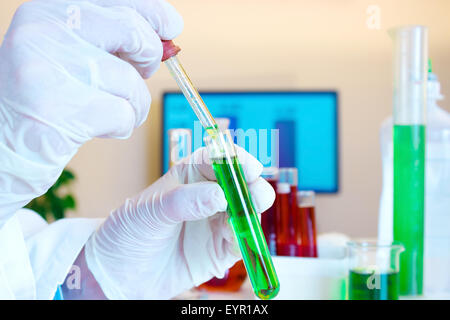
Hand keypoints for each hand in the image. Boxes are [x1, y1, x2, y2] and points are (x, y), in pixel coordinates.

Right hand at [0, 0, 182, 221]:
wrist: (1, 144)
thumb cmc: (41, 100)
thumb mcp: (67, 55)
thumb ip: (109, 41)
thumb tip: (164, 41)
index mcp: (47, 12)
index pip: (117, 0)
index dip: (152, 12)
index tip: (171, 25)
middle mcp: (46, 32)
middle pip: (131, 31)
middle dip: (148, 55)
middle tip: (144, 71)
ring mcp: (52, 70)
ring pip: (131, 82)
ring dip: (131, 104)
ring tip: (104, 112)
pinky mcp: (62, 110)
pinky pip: (123, 114)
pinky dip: (121, 126)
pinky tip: (95, 127)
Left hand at [85, 147, 274, 298]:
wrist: (119, 273)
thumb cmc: (128, 231)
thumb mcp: (150, 210)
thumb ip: (184, 200)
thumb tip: (219, 195)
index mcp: (191, 175)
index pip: (220, 159)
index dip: (238, 160)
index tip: (249, 168)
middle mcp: (208, 196)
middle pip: (242, 183)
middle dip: (253, 186)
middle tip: (255, 194)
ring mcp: (217, 222)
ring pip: (248, 211)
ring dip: (252, 212)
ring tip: (243, 217)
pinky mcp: (221, 249)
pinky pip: (242, 241)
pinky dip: (246, 238)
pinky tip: (237, 238)